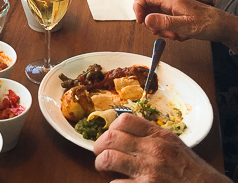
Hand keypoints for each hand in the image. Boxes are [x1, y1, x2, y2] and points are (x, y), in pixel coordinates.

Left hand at [94, 113, 228, 182]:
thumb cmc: (192, 172)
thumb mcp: (174, 146)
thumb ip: (152, 137)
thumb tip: (124, 134)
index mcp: (159, 136)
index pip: (124, 120)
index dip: (111, 128)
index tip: (110, 136)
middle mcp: (152, 149)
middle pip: (110, 137)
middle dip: (99, 146)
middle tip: (100, 153)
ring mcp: (149, 170)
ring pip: (108, 158)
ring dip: (101, 164)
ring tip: (104, 169)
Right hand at [134, 0, 233, 42]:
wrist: (224, 26)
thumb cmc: (209, 24)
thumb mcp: (185, 26)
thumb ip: (164, 22)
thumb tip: (146, 19)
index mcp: (171, 0)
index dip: (138, 7)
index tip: (141, 21)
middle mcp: (171, 2)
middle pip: (149, 6)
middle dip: (150, 21)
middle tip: (158, 32)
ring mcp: (175, 7)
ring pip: (157, 15)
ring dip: (160, 27)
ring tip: (172, 35)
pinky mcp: (178, 13)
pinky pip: (166, 20)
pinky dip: (168, 29)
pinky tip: (178, 34)